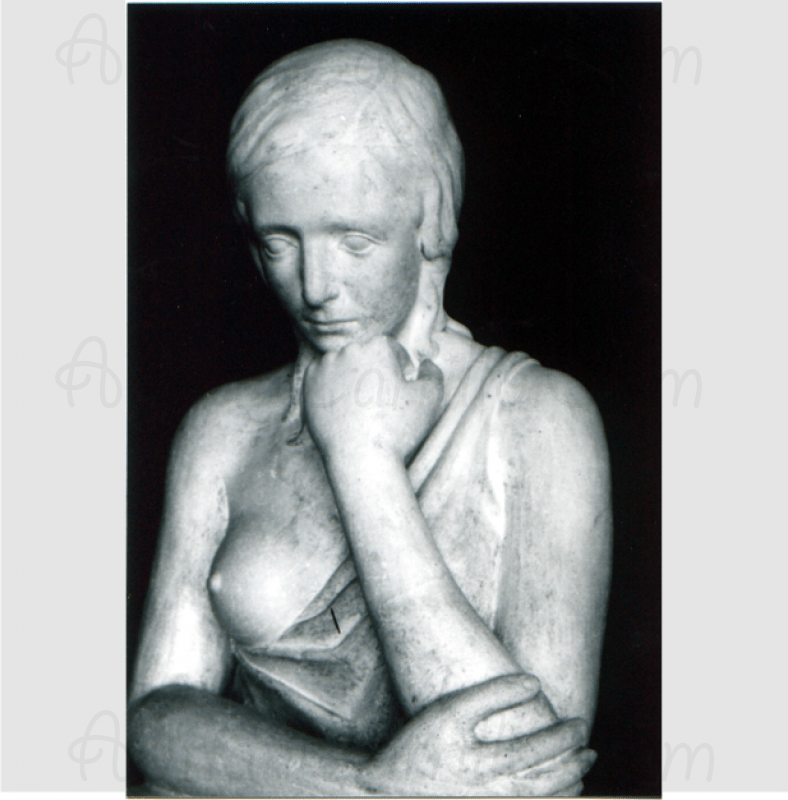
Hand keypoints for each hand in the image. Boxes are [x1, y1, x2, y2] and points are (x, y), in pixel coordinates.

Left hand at [303, 335, 443, 460]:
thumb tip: (426, 364)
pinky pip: (323, 380)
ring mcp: (324, 367)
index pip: (389, 348)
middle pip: (364, 355)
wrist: (360, 458)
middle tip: (381, 399)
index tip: (400, 386)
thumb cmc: (397, 429)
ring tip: (362, 405)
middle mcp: (347, 350)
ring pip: (342, 365)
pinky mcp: (308, 385)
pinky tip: (344, 408)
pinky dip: (332, 389)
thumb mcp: (430, 398)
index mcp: (376, 346)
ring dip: (352, 378)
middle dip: (374, 371)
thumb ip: (433, 374)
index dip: (398, 366)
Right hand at [356, 674, 595, 795]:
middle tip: (589, 748)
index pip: (541, 750)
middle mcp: (494, 792)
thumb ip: (493, 693)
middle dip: (573, 762)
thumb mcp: (450, 710)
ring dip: (566, 787)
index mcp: (488, 764)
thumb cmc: (418, 745)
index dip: (565, 736)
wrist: (387, 789)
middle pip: (547, 780)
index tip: (579, 723)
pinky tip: (553, 795)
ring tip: (580, 772)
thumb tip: (534, 683)